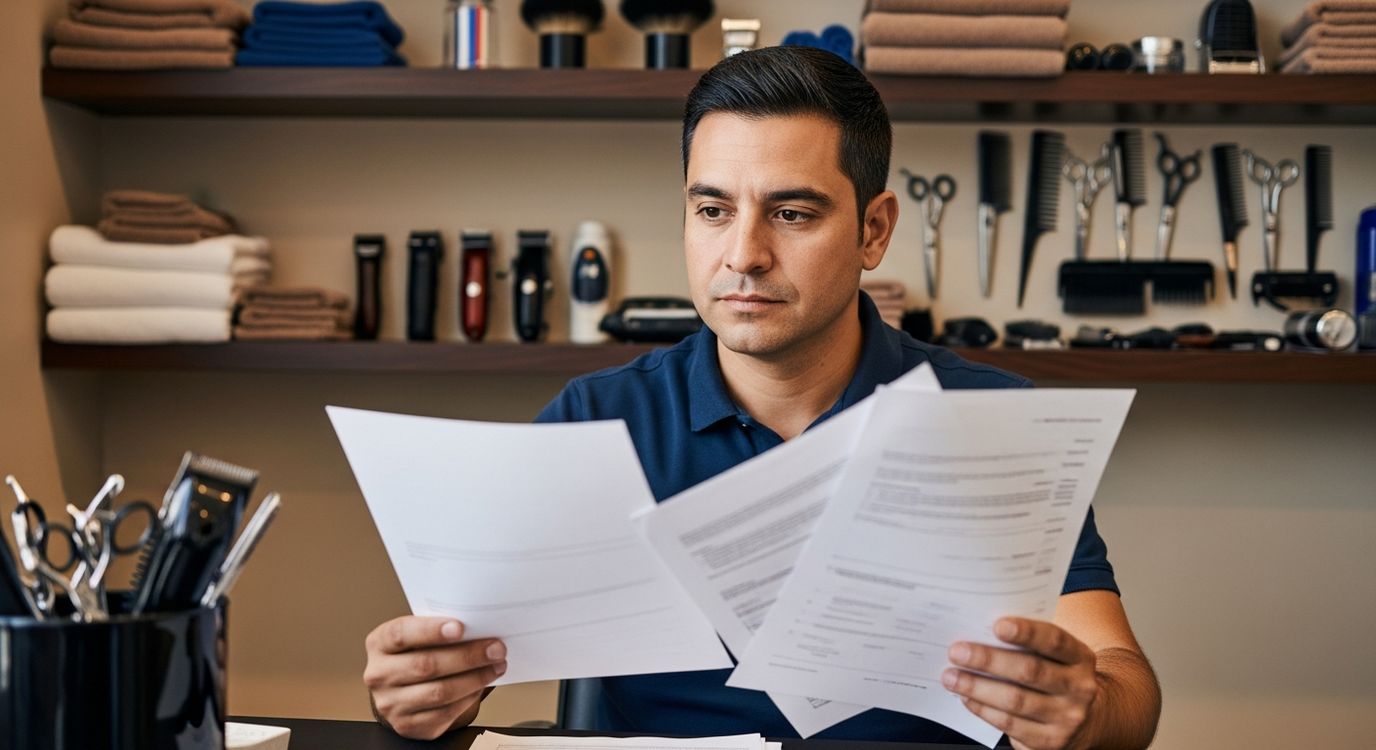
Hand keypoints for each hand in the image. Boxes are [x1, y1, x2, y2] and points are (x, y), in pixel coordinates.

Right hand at [363, 616, 507, 739]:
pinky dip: (469, 697)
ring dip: (475, 678)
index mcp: (379, 644)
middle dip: (467, 656)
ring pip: (439, 692)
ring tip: (496, 666)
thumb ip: (440, 630)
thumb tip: (479, 626)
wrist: (401, 689)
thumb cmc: (416, 653)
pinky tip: (481, 684)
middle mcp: (379, 675)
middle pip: (425, 665)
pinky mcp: (407, 725)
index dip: (430, 630)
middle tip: (495, 648)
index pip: (401, 634)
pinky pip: (445, 712)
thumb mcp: (418, 636)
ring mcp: (391, 704)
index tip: (460, 627)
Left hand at [942, 617, 1098, 749]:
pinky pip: (1009, 724)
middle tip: (957, 651)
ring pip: (1015, 700)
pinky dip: (982, 709)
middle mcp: (1079, 688)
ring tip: (951, 677)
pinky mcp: (1049, 741)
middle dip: (988, 660)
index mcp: (1079, 657)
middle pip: (1029, 671)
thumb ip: (1028, 644)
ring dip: (977, 687)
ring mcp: (1066, 717)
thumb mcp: (1054, 657)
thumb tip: (980, 631)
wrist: (1084, 722)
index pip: (1054, 640)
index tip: (997, 625)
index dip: (1027, 632)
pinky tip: (965, 697)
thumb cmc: (1056, 677)